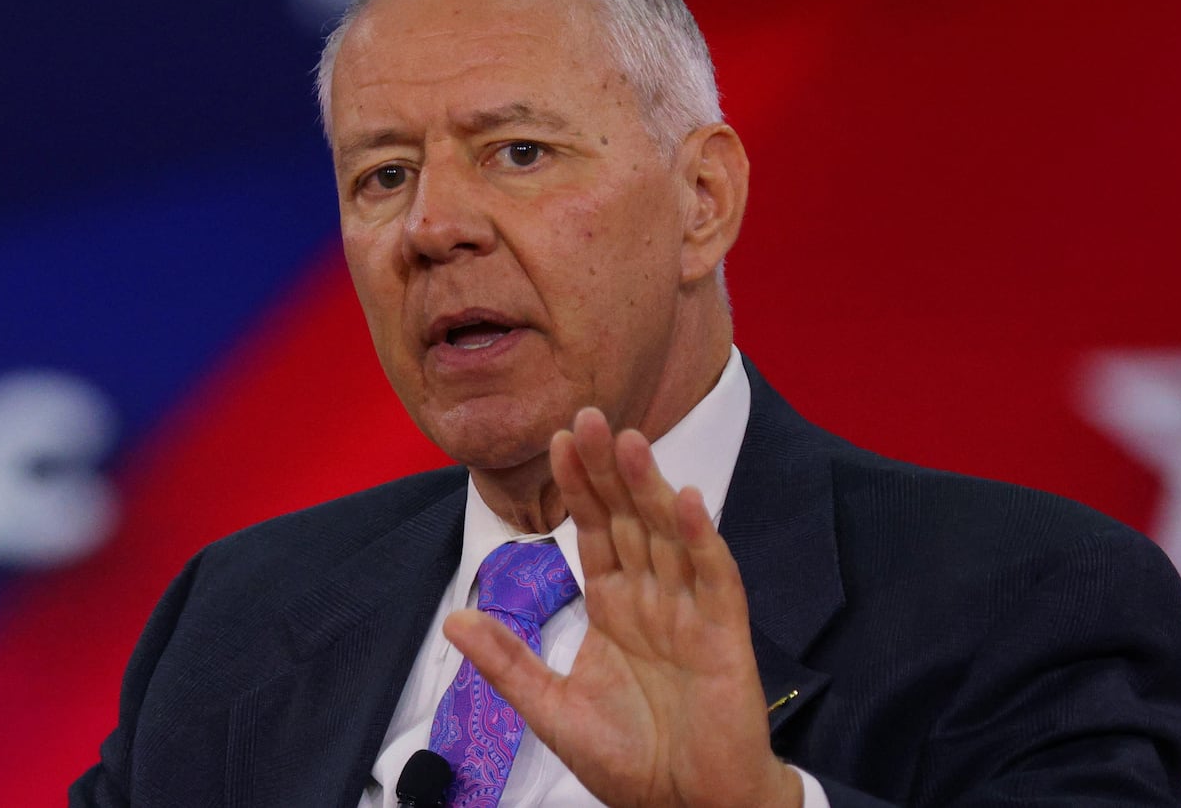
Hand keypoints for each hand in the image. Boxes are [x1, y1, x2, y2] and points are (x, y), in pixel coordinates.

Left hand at [443, 407, 800, 807]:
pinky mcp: (725, 637)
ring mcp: (691, 613)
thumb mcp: (553, 711)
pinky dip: (702, 538)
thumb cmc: (634, 764)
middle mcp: (653, 600)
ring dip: (650, 487)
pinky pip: (715, 577)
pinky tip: (687, 499)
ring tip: (629, 440)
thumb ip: (508, 663)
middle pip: (628, 519)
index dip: (577, 487)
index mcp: (615, 609)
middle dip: (607, 469)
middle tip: (589, 415)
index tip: (557, 440)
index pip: (593, 532)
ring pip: (668, 534)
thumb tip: (455, 620)